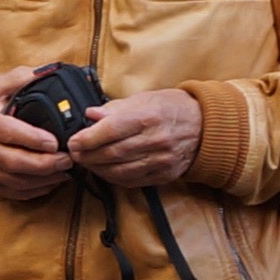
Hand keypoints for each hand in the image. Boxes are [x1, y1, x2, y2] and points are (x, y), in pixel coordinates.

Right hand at [0, 65, 75, 204]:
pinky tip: (51, 183)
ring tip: (65, 172)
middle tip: (67, 160)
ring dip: (43, 180)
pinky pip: (13, 193)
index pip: (8, 131)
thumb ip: (19, 78)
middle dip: (44, 164)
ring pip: (16, 181)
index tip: (54, 141)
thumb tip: (47, 72)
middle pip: (14, 161)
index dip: (32, 138)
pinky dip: (34, 191)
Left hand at [66, 84, 207, 188]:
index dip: (87, 138)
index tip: (73, 141)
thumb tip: (90, 115)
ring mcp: (161, 160)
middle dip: (88, 155)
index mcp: (148, 117)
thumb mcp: (145, 99)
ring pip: (120, 170)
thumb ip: (115, 109)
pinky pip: (133, 181)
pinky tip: (104, 171)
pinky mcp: (164, 175)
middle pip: (112, 153)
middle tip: (75, 154)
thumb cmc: (172, 108)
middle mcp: (155, 140)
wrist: (206, 126)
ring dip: (98, 169)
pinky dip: (114, 178)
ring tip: (86, 163)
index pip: (110, 130)